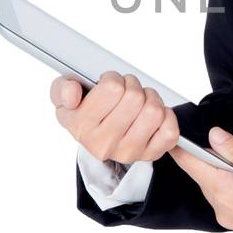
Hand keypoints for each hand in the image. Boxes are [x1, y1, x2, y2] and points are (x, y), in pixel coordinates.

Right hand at [50, 70, 180, 165]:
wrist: (97, 136)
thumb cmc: (83, 110)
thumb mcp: (63, 96)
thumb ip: (62, 89)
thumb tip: (72, 93)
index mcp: (81, 127)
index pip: (112, 87)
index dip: (114, 78)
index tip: (108, 85)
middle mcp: (104, 144)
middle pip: (135, 98)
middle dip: (133, 85)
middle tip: (126, 90)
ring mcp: (128, 152)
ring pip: (154, 112)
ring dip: (151, 98)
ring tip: (140, 101)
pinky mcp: (150, 154)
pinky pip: (170, 131)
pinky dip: (166, 116)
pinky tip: (153, 115)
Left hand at [169, 128, 232, 232]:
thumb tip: (214, 136)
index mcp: (225, 192)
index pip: (191, 165)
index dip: (182, 148)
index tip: (176, 136)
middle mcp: (223, 210)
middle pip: (205, 176)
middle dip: (211, 159)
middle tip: (231, 145)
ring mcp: (232, 221)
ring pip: (218, 189)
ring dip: (227, 175)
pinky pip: (230, 202)